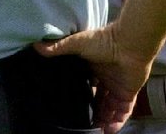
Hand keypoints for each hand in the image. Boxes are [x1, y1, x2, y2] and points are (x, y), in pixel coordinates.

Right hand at [34, 24, 152, 133]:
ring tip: (93, 132)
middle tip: (81, 124)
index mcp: (94, 67)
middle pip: (97, 100)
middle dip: (91, 112)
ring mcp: (117, 86)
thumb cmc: (103, 41)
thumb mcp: (77, 43)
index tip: (69, 107)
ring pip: (109, 109)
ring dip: (102, 120)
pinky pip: (123, 112)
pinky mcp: (128, 93)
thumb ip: (59, 47)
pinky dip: (117, 122)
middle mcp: (106, 78)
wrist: (129, 44)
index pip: (85, 85)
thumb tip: (36, 47)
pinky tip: (108, 131)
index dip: (80, 96)